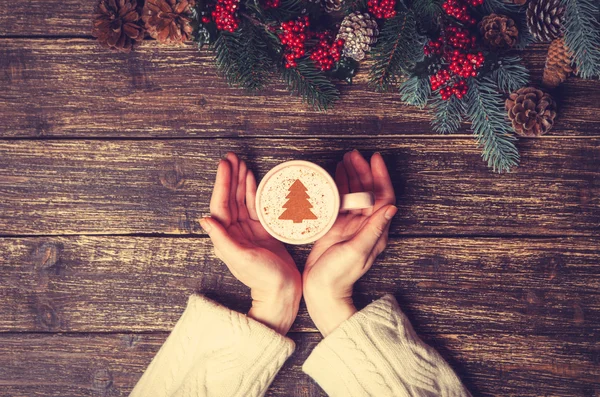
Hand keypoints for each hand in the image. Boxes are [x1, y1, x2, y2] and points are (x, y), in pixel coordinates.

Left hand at [199, 153, 301, 334]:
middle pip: (230, 198)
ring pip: (242, 200)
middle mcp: (234, 232)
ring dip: (241, 181)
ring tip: (242, 162)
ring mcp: (248, 230)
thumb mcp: (241, 259)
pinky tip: (253, 179)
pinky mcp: (262, 231)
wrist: (283, 291)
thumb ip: (223, 240)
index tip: (225, 165)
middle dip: (231, 177)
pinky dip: (253, 192)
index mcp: (226, 237)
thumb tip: (205, 220)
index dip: (223, 183)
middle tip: (232, 157)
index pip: (221, 205)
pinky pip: (255, 206)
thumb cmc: (263, 278)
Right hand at [303, 150, 396, 335]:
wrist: (322, 291)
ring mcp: (351, 225)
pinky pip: (339, 202)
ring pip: (354, 194)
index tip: (374, 158)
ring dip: (351, 176)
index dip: (380, 176)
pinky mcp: (336, 227)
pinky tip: (333, 175)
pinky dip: (337, 187)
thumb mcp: (357, 251)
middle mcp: (365, 225)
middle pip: (368, 191)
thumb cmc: (339, 275)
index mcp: (375, 230)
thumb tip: (391, 208)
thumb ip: (373, 229)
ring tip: (344, 159)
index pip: (383, 196)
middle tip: (353, 154)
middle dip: (362, 171)